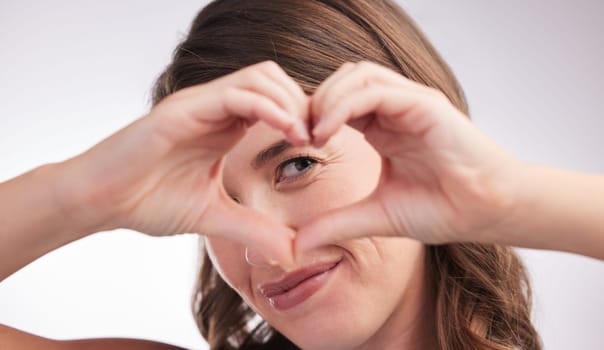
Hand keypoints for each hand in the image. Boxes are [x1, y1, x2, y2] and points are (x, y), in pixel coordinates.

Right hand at [58, 61, 308, 264]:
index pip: (276, 101)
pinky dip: (267, 106)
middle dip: (304, 103)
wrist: (99, 202)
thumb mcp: (212, 215)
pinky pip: (234, 94)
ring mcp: (199, 105)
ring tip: (304, 135)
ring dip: (290, 101)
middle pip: (275, 79)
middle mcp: (215, 108)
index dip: (304, 116)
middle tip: (320, 136)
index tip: (323, 144)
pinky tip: (286, 130)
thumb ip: (252, 227)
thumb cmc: (147, 201)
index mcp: (225, 126)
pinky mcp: (182, 110)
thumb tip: (290, 252)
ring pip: (260, 77)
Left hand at [296, 61, 521, 251]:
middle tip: (297, 133)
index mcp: (384, 127)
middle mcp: (396, 109)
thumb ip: (338, 223)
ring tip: (312, 132)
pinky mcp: (426, 104)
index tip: (293, 142)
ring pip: (358, 75)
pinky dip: (345, 104)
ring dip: (327, 98)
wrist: (487, 213)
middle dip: (314, 101)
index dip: (311, 116)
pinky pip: (376, 90)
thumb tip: (298, 243)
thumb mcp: (377, 215)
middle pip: (344, 79)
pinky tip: (328, 130)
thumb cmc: (443, 209)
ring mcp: (411, 103)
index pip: (338, 102)